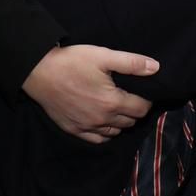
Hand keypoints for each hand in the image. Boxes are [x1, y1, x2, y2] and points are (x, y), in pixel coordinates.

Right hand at [23, 44, 157, 143]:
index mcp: (113, 102)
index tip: (143, 92)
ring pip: (115, 132)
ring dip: (121, 122)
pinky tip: (104, 121)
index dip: (146, 100)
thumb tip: (155, 67)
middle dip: (135, 110)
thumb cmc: (72, 62)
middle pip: (130, 122)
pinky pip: (98, 139)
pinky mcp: (74, 130)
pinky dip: (105, 132)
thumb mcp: (103, 56)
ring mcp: (87, 127)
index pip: (141, 109)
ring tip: (118, 107)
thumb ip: (131, 63)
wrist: (39, 72)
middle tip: (131, 97)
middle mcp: (102, 120)